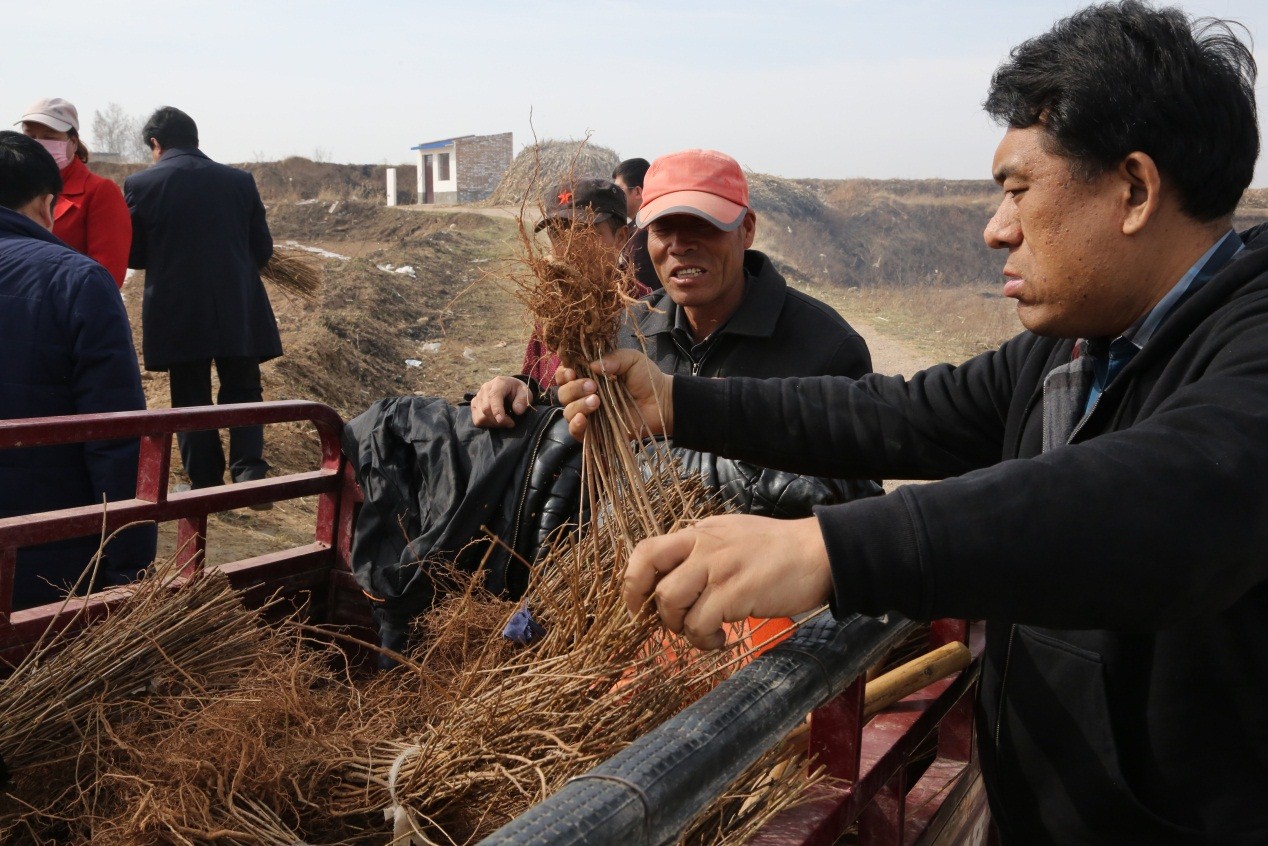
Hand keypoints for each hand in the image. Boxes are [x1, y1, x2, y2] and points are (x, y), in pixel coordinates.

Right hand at [470, 376, 533, 427]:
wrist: (509, 387)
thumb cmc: (517, 391)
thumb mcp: (525, 392)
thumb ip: (523, 400)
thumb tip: (517, 411)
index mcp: (499, 382)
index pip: (494, 396)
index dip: (497, 409)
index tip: (501, 420)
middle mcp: (485, 388)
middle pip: (486, 409)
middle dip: (498, 420)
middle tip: (511, 423)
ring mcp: (478, 396)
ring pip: (480, 416)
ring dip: (493, 424)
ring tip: (504, 421)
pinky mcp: (474, 404)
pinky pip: (476, 419)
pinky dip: (486, 424)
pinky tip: (495, 421)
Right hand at [556, 349, 673, 440]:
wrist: (662, 402)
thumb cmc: (646, 379)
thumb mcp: (632, 360)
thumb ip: (614, 358)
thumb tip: (593, 365)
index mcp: (589, 375)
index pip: (565, 374)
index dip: (564, 373)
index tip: (572, 371)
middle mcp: (584, 395)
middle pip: (563, 393)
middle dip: (573, 388)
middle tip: (592, 386)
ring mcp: (589, 414)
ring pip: (568, 411)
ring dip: (577, 405)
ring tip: (596, 401)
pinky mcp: (596, 433)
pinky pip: (576, 432)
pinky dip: (575, 426)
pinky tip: (583, 419)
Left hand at [624, 514, 832, 649]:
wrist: (820, 552)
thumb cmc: (780, 550)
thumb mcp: (734, 537)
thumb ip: (705, 551)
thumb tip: (679, 579)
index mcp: (700, 532)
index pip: (647, 549)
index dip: (633, 580)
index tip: (638, 604)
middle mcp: (703, 544)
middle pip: (649, 572)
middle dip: (648, 606)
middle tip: (667, 625)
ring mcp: (717, 567)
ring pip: (670, 601)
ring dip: (681, 627)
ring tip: (705, 633)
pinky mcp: (734, 591)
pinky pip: (699, 624)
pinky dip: (704, 640)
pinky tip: (722, 639)